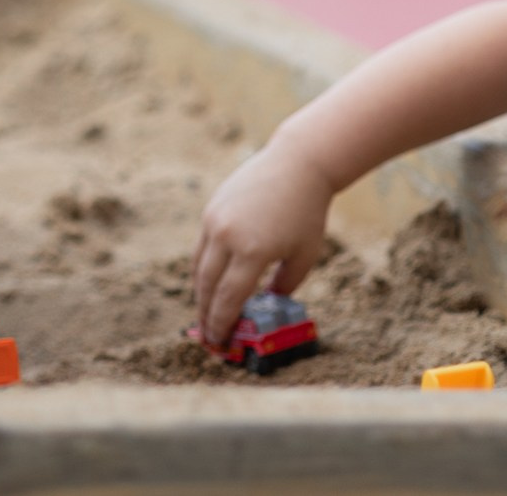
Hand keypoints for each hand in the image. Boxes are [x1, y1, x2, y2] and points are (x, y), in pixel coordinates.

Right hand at [192, 142, 334, 343]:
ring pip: (199, 267)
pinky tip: (210, 283)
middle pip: (207, 286)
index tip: (221, 342)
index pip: (229, 298)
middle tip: (210, 335)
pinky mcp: (211, 209)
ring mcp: (214, 220)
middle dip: (206, 314)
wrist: (297, 163)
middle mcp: (227, 235)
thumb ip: (284, 285)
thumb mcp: (304, 255)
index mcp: (253, 251)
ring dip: (201, 294)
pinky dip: (203, 270)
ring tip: (207, 313)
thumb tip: (266, 303)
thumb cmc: (307, 212)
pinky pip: (202, 247)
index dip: (222, 323)